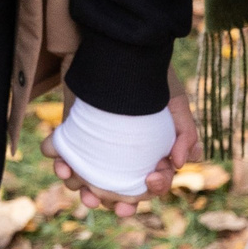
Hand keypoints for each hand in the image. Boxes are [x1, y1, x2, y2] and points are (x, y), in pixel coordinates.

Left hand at [44, 76, 199, 218]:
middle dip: (110, 202)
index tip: (150, 179)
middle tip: (108, 203)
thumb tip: (181, 164)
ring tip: (78, 182)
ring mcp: (98, 146)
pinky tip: (62, 162)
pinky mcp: (75, 134)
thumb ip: (186, 131)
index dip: (155, 188)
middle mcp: (123, 155)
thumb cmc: (150, 75)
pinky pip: (64, 157)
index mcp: (150, 152)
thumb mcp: (174, 99)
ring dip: (80, 185)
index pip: (154, 182)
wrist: (117, 45)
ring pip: (88, 180)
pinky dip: (61, 163)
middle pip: (118, 191)